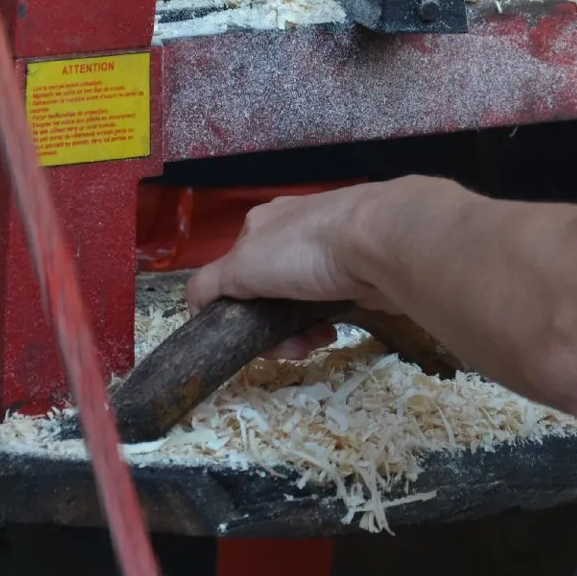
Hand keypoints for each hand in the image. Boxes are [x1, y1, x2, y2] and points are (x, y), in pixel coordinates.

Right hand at [187, 185, 400, 357]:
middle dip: (268, 330)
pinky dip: (323, 326)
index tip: (242, 336)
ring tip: (314, 342)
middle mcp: (290, 237)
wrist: (381, 243)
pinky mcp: (353, 276)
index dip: (231, 310)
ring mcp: (324, 257)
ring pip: (294, 308)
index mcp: (259, 228)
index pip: (229, 275)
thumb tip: (195, 306)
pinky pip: (325, 311)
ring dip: (297, 334)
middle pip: (263, 297)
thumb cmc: (306, 250)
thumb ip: (209, 285)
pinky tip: (332, 331)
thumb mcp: (241, 265)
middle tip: (287, 347)